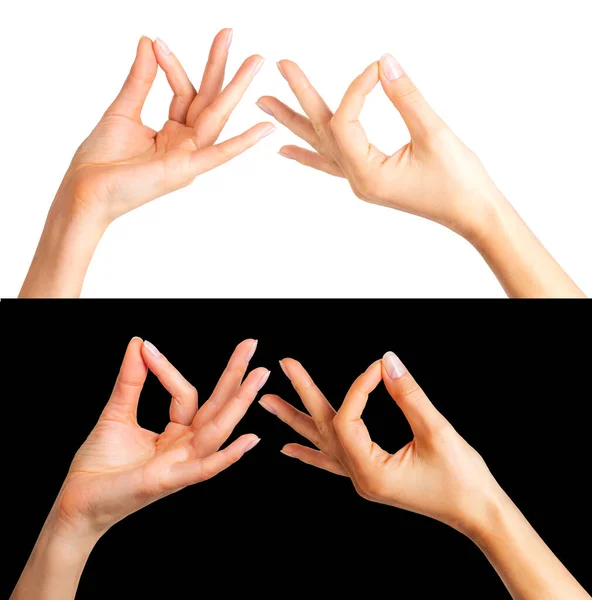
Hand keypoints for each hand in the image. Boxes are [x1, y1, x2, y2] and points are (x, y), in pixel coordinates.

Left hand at [55, 337, 267, 537]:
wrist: (76, 502)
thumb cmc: (99, 466)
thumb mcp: (117, 413)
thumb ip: (131, 380)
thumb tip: (139, 344)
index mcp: (177, 434)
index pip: (187, 395)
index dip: (168, 371)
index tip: (147, 349)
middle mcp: (185, 448)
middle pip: (217, 407)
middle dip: (236, 376)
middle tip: (251, 343)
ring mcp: (180, 464)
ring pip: (217, 431)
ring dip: (239, 403)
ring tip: (258, 376)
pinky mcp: (168, 481)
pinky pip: (204, 468)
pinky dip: (227, 456)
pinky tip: (249, 439)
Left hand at [56, 30, 273, 226]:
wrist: (86, 189)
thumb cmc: (102, 159)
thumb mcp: (123, 110)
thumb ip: (140, 78)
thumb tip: (148, 41)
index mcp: (171, 132)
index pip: (183, 92)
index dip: (172, 66)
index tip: (156, 42)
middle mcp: (185, 144)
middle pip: (208, 100)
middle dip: (220, 67)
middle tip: (230, 32)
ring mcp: (188, 157)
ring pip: (216, 117)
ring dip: (236, 88)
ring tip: (256, 60)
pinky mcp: (186, 170)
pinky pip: (220, 154)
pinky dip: (243, 142)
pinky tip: (265, 128)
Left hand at [257, 55, 503, 240]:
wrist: (474, 213)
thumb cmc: (460, 182)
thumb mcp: (434, 135)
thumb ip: (407, 98)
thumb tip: (384, 63)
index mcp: (368, 175)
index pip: (345, 122)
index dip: (356, 89)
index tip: (377, 68)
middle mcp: (357, 180)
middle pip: (321, 132)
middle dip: (299, 98)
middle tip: (279, 66)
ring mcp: (361, 181)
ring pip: (321, 146)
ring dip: (294, 124)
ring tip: (265, 105)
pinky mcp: (369, 178)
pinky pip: (330, 164)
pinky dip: (308, 153)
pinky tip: (286, 150)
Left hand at [259, 351, 500, 536]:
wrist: (479, 513)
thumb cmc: (463, 479)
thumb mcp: (437, 432)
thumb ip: (409, 395)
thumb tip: (387, 360)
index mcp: (371, 472)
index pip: (348, 419)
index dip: (358, 388)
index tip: (378, 368)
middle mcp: (359, 477)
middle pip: (323, 428)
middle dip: (302, 394)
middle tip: (282, 365)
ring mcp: (362, 479)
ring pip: (322, 443)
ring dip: (294, 420)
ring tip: (268, 402)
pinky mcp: (370, 475)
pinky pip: (331, 462)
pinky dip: (309, 452)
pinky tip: (289, 448)